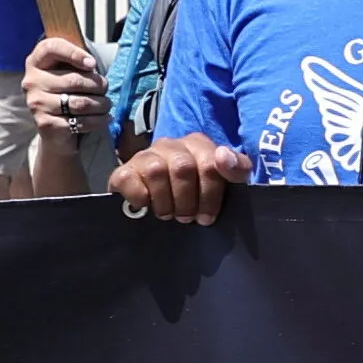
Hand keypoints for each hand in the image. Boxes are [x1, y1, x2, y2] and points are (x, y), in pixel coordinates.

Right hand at [21, 32, 109, 139]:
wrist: (55, 127)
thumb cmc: (67, 90)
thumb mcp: (69, 69)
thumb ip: (77, 60)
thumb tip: (91, 64)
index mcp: (36, 61)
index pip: (51, 48)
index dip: (74, 53)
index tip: (93, 64)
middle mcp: (32, 81)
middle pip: (74, 80)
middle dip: (98, 85)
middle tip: (106, 88)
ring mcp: (36, 103)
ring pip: (79, 103)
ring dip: (101, 104)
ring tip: (107, 104)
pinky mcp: (45, 124)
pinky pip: (79, 121)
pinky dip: (98, 121)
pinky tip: (105, 118)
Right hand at [112, 133, 250, 225]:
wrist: (160, 204)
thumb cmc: (198, 193)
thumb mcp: (227, 182)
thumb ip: (237, 168)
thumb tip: (223, 156)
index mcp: (198, 144)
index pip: (211, 164)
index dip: (210, 195)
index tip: (208, 216)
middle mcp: (171, 145)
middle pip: (183, 168)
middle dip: (188, 201)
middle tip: (188, 218)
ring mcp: (146, 156)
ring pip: (156, 171)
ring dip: (165, 202)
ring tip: (169, 214)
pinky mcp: (124, 171)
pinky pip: (128, 179)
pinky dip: (139, 198)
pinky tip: (146, 207)